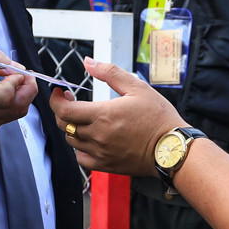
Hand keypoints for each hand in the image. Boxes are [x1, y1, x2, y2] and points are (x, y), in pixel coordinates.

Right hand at [0, 49, 35, 139]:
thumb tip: (16, 66)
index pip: (6, 94)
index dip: (17, 81)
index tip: (16, 72)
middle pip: (17, 107)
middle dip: (27, 89)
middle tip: (25, 77)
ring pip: (16, 114)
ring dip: (20, 97)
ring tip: (11, 83)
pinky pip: (7, 119)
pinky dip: (10, 106)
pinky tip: (0, 96)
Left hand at [51, 59, 187, 174]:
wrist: (172, 149)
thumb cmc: (158, 117)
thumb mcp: (137, 87)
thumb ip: (110, 73)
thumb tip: (88, 62)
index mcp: (103, 115)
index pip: (64, 110)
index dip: (56, 100)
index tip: (60, 92)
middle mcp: (97, 136)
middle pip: (64, 125)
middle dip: (62, 110)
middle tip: (71, 101)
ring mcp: (100, 153)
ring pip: (72, 141)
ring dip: (71, 128)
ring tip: (82, 118)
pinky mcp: (106, 165)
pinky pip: (81, 159)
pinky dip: (80, 148)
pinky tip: (89, 139)